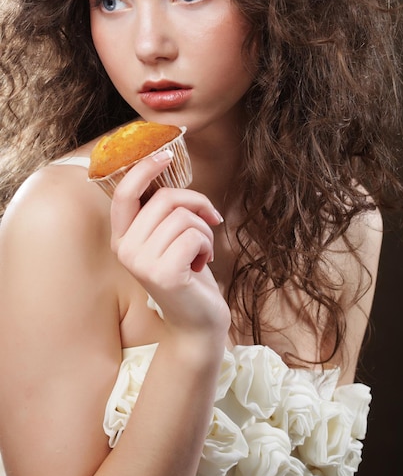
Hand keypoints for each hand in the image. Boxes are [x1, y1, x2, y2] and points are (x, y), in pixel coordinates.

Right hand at [110, 151, 229, 336]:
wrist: (197, 322)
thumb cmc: (188, 273)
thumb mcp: (169, 238)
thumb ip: (162, 211)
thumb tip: (168, 165)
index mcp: (122, 238)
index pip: (124, 193)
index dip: (145, 169)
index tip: (166, 154)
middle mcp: (125, 249)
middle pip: (165, 198)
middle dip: (196, 206)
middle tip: (208, 223)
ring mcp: (141, 262)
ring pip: (183, 216)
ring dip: (204, 230)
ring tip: (201, 252)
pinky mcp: (164, 273)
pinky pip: (195, 235)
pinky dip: (208, 245)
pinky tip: (203, 264)